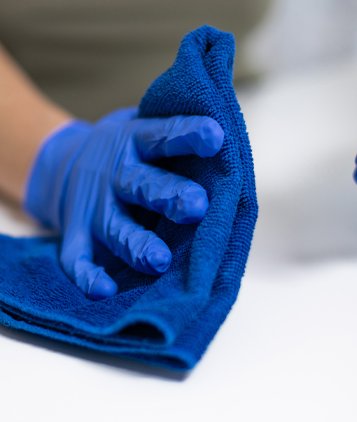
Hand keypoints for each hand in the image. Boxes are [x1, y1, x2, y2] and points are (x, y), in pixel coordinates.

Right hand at [24, 108, 223, 299]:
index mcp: (136, 141)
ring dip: (138, 244)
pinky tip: (106, 292)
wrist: (62, 161)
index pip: (164, 135)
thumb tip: (229, 148)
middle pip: (144, 184)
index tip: (216, 137)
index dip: (189, 135)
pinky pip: (76, 260)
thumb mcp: (143, 129)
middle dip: (171, 196)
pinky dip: (88, 277)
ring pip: (116, 227)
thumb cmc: (125, 150)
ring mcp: (94, 206)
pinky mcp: (76, 234)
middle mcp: (115, 174)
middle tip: (198, 205)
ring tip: (160, 260)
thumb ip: (177, 138)